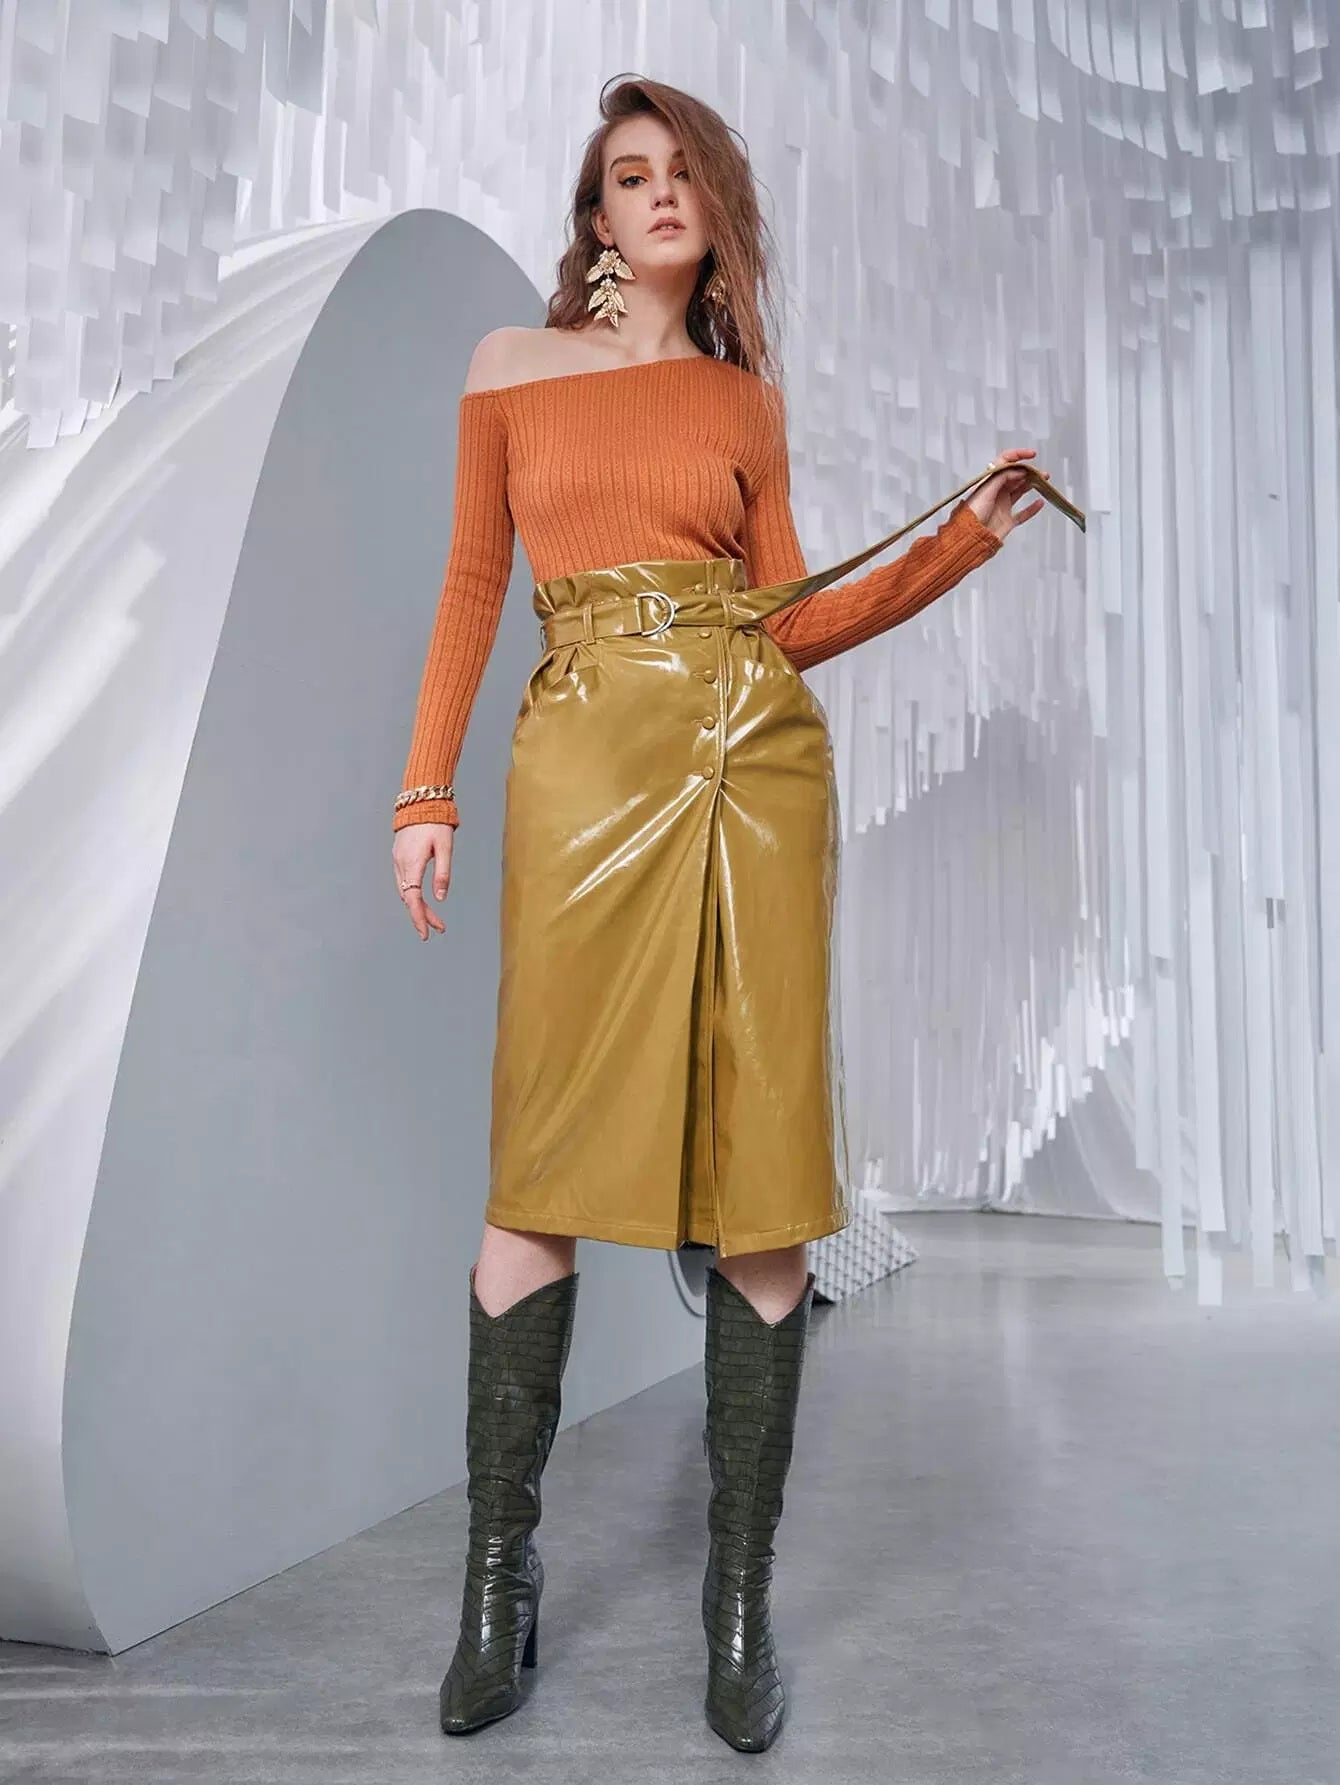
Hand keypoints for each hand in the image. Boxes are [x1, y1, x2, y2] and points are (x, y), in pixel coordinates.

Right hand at [392, 822, 454, 938]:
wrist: (420, 801)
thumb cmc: (436, 823)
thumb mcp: (445, 848)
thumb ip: (443, 873)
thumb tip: (441, 898)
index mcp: (412, 864)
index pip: (413, 899)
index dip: (419, 918)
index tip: (426, 933)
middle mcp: (401, 864)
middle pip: (409, 898)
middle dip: (423, 916)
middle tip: (439, 928)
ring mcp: (398, 860)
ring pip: (405, 891)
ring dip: (418, 906)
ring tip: (434, 918)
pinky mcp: (399, 856)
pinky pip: (403, 882)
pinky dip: (412, 894)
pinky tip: (422, 899)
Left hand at [966, 447, 1048, 540]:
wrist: (969, 539)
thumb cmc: (970, 516)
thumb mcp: (985, 490)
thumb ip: (1002, 477)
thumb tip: (1018, 470)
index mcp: (989, 483)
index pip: (1004, 463)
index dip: (1018, 456)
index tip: (1031, 455)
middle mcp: (996, 493)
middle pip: (1016, 476)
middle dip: (1029, 471)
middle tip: (1039, 472)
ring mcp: (1002, 507)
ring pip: (1021, 491)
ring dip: (1032, 485)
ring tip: (1043, 481)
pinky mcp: (1007, 521)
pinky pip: (1023, 514)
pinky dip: (1032, 509)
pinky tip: (1039, 503)